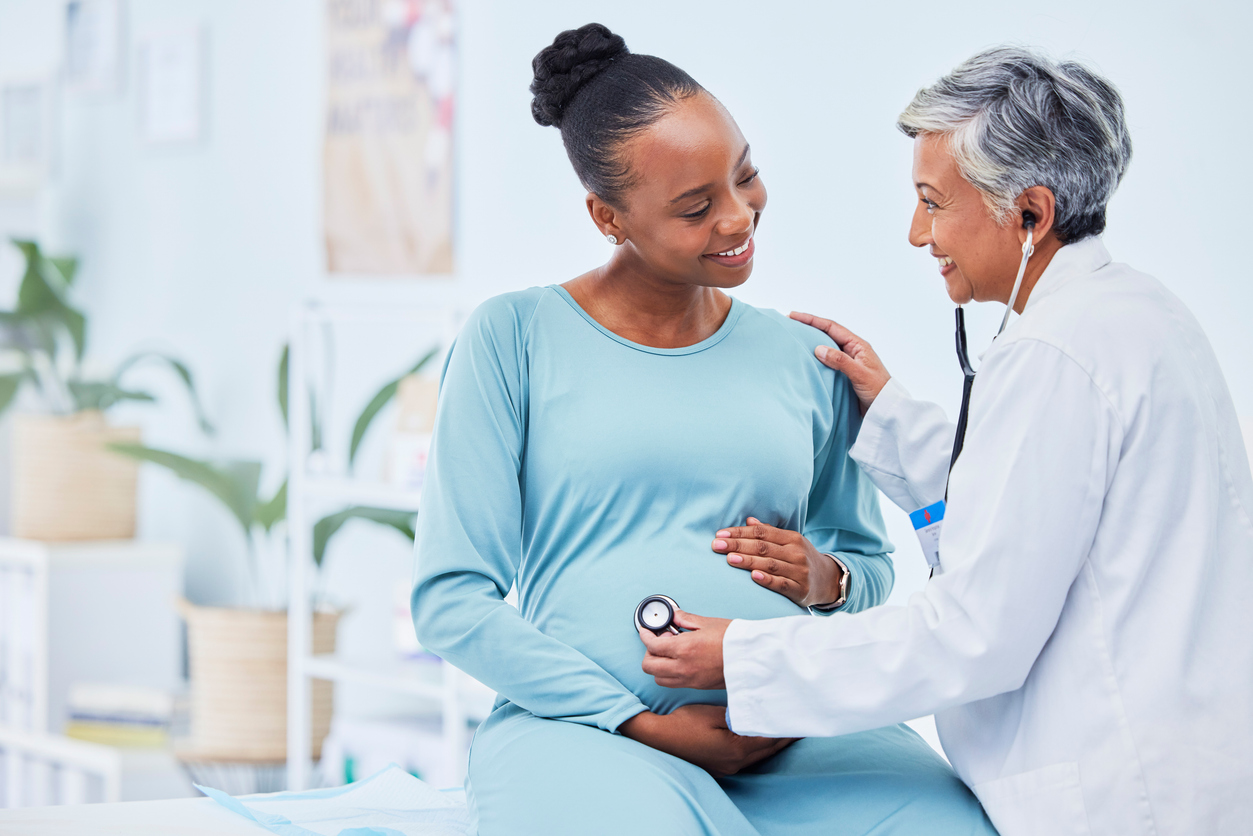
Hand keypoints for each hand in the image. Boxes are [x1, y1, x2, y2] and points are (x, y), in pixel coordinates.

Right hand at [619, 704, 796, 776]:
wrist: (659, 738)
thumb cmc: (685, 723)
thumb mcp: (713, 714)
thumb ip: (738, 716)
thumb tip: (756, 715)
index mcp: (736, 749)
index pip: (770, 738)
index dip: (786, 727)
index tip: (798, 717)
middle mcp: (736, 762)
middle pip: (768, 750)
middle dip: (784, 737)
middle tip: (800, 724)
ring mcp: (728, 767)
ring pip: (759, 755)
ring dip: (772, 743)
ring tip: (786, 731)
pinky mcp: (721, 766)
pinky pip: (747, 758)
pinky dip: (758, 748)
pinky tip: (761, 740)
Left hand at [640, 609, 729, 689]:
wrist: (754, 658)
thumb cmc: (734, 640)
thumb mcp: (708, 623)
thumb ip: (685, 620)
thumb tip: (673, 615)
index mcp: (684, 649)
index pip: (652, 646)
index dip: (645, 636)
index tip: (646, 631)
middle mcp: (683, 667)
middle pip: (649, 666)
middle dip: (648, 652)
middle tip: (658, 641)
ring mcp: (689, 680)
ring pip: (659, 678)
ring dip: (657, 665)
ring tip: (669, 652)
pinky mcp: (697, 686)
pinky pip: (673, 683)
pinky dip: (669, 674)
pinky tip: (679, 661)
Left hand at [713, 518, 843, 608]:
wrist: (828, 580)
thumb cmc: (800, 559)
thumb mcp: (790, 542)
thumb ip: (769, 532)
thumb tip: (748, 520)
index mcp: (792, 538)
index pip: (762, 532)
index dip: (740, 532)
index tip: (720, 534)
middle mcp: (796, 553)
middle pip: (763, 547)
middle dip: (738, 545)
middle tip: (717, 545)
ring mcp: (799, 571)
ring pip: (770, 564)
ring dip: (748, 561)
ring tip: (729, 559)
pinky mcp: (801, 590)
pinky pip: (782, 584)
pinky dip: (767, 580)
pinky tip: (753, 576)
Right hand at [789, 312, 889, 415]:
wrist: (887, 410)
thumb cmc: (878, 391)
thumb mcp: (859, 374)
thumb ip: (840, 361)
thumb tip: (818, 348)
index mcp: (858, 345)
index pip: (831, 327)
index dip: (812, 320)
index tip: (794, 316)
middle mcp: (852, 351)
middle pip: (827, 334)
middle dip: (809, 328)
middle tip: (790, 325)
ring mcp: (849, 362)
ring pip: (827, 348)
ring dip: (812, 342)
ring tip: (795, 339)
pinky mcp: (845, 374)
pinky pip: (828, 361)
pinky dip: (816, 358)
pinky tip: (806, 360)